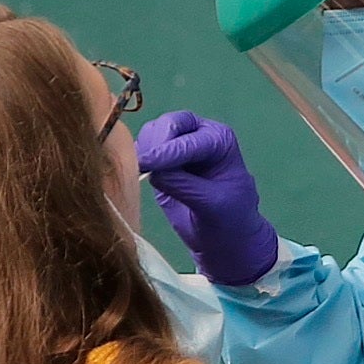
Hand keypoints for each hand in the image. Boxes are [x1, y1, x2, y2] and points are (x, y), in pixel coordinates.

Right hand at [135, 111, 278, 286]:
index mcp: (219, 140)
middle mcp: (199, 135)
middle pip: (170, 123)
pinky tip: (136, 173)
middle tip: (143, 165)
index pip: (189, 140)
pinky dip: (135, 156)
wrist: (225, 240)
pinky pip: (142, 147)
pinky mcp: (161, 160)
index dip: (167, 152)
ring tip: (142, 172)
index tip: (146, 165)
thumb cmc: (228, 221)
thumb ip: (183, 184)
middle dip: (156, 142)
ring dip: (144, 148)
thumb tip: (153, 171)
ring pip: (153, 132)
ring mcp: (179, 144)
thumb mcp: (211, 204)